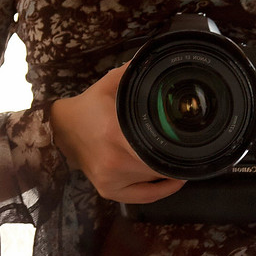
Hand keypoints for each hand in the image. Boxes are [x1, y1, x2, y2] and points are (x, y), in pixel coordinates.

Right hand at [51, 61, 186, 205]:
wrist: (61, 130)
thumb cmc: (88, 107)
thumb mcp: (110, 84)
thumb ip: (134, 72)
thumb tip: (159, 58)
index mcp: (116, 132)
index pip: (159, 145)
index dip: (180, 144)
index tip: (195, 137)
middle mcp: (114, 160)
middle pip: (161, 163)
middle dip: (177, 154)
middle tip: (192, 144)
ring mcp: (111, 180)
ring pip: (154, 177)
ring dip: (168, 167)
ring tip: (180, 154)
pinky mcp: (109, 191)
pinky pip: (144, 197)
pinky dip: (162, 190)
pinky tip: (175, 180)